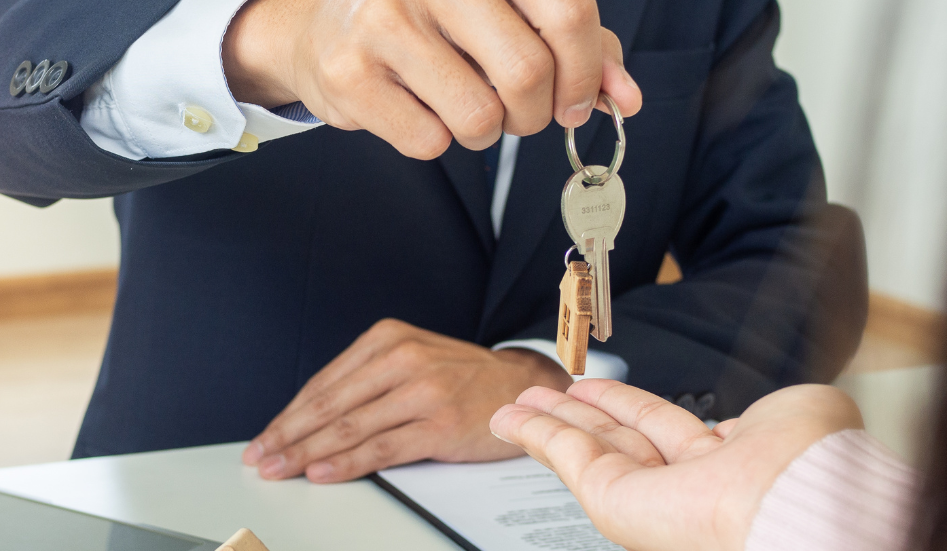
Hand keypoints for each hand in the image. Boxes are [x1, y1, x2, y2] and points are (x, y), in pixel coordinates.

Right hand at [222, 0, 642, 158]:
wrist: (321, 28)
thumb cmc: (431, 21)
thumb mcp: (507, 13)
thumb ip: (575, 45)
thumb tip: (625, 97)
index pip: (566, 10)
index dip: (584, 71)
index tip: (575, 100)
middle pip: (527, 73)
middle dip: (534, 113)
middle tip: (519, 113)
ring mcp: (385, 22)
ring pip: (479, 118)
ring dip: (483, 132)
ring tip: (459, 104)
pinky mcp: (349, 74)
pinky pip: (429, 141)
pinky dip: (434, 140)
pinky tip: (414, 108)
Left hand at [241, 319, 572, 482]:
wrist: (523, 387)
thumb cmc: (461, 381)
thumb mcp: (411, 362)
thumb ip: (366, 383)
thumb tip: (310, 421)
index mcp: (387, 339)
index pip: (324, 383)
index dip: (288, 415)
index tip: (264, 439)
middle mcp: (403, 359)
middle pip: (330, 404)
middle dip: (288, 436)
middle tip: (259, 459)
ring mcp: (423, 391)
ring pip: (350, 427)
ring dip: (307, 453)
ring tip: (280, 470)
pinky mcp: (441, 424)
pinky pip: (383, 447)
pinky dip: (347, 463)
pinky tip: (322, 473)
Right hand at [490, 380, 862, 550]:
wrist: (800, 503)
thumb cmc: (811, 466)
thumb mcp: (795, 413)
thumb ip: (765, 413)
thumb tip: (741, 425)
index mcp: (726, 467)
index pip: (663, 430)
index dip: (626, 407)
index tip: (596, 390)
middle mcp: (682, 489)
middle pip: (614, 440)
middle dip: (575, 414)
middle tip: (543, 397)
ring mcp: (645, 499)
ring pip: (584, 449)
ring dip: (545, 424)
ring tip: (515, 405)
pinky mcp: (614, 503)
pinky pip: (568, 458)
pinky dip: (535, 435)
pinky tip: (513, 418)